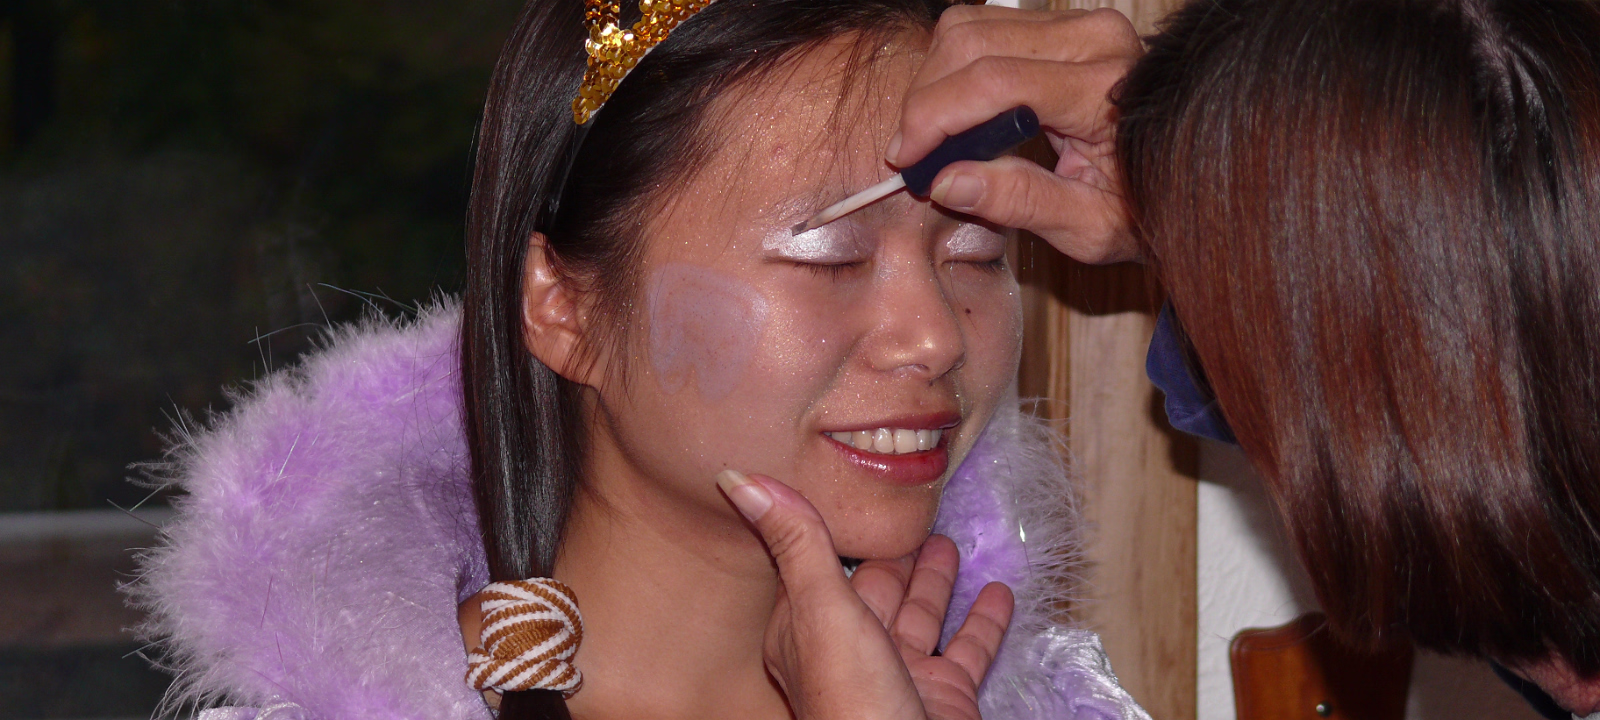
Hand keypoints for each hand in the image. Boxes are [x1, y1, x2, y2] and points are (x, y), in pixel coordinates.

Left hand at [717, 470, 1013, 719]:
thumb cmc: (851, 704)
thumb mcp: (821, 608)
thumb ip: (796, 542)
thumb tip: (737, 479)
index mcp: (808, 632)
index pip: (816, 567)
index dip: (830, 533)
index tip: (842, 497)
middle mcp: (850, 653)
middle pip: (874, 589)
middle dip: (892, 555)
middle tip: (911, 519)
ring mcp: (898, 676)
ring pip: (919, 615)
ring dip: (936, 581)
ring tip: (950, 544)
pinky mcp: (942, 695)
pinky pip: (967, 649)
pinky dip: (983, 621)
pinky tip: (1000, 593)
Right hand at [891, 6, 1142, 263]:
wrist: (1183, 179)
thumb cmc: (1143, 210)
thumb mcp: (1089, 228)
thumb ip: (1019, 202)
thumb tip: (945, 183)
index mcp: (1106, 90)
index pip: (997, 82)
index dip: (936, 116)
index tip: (905, 160)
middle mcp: (1096, 40)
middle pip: (972, 43)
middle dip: (926, 100)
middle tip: (912, 158)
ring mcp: (1081, 26)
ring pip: (970, 28)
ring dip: (934, 82)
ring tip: (934, 140)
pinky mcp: (1064, 26)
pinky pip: (984, 29)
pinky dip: (954, 70)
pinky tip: (957, 117)